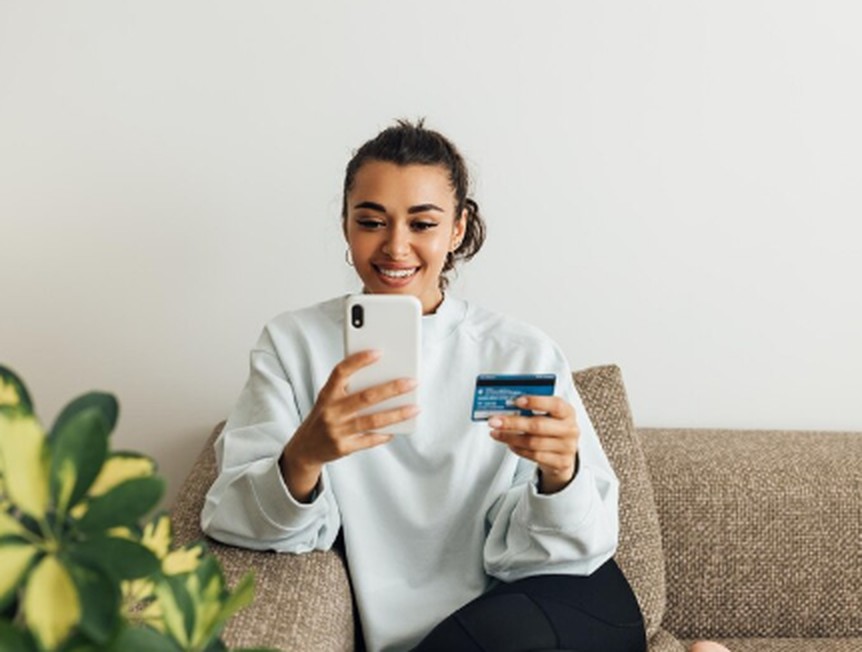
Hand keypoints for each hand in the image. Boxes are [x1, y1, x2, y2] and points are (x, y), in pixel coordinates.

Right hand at [281, 350, 418, 500]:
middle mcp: (331, 411)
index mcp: (327, 394)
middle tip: (412, 382)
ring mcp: (337, 431)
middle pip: (365, 397)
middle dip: (392, 389)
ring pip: (372, 420)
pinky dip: (385, 434)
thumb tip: (384, 378)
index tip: (378, 352)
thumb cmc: (325, 416)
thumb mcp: (329, 399)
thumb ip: (349, 389)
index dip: (358, 361)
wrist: (305, 448)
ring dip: (397, 413)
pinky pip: (369, 440)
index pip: (340, 372)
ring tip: (415, 408)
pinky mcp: (343, 448)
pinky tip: (398, 429)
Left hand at [489, 395, 579, 493]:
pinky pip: (534, 456)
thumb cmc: (552, 428)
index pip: (554, 404)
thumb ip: (532, 409)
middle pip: (538, 425)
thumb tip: (506, 404)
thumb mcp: (549, 415)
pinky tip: (509, 444)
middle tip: (495, 420)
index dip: (536, 402)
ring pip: (533, 443)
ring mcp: (566, 448)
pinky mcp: (560, 462)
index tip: (516, 401)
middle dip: (513, 422)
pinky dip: (518, 449)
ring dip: (510, 438)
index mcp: (567, 412)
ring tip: (496, 433)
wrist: (564, 454)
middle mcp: (570, 429)